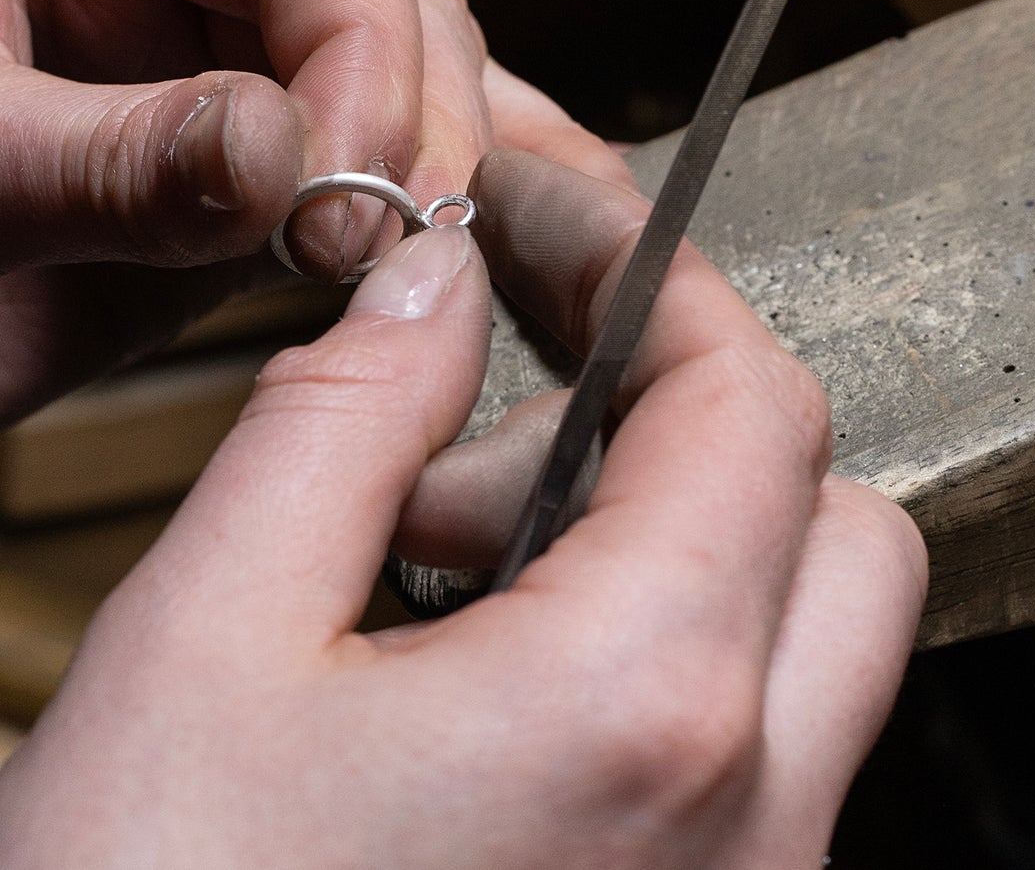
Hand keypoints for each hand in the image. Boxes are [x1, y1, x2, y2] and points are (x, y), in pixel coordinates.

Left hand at [0, 0, 491, 513]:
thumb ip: (110, 161)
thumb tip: (303, 162)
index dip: (359, 38)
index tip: (355, 183)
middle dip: (405, 106)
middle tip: (395, 238)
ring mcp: (184, 67)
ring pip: (385, 74)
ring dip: (432, 157)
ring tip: (439, 254)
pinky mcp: (203, 184)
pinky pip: (347, 177)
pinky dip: (418, 210)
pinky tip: (502, 238)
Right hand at [0, 150, 926, 868]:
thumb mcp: (205, 632)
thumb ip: (347, 410)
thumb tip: (437, 275)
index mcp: (644, 709)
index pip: (750, 400)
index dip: (650, 272)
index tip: (557, 224)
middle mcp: (748, 827)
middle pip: (828, 513)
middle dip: (676, 416)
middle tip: (494, 421)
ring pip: (800, 633)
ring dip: (653, 539)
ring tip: (435, 572)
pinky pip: (746, 746)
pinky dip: (644, 652)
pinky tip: (467, 675)